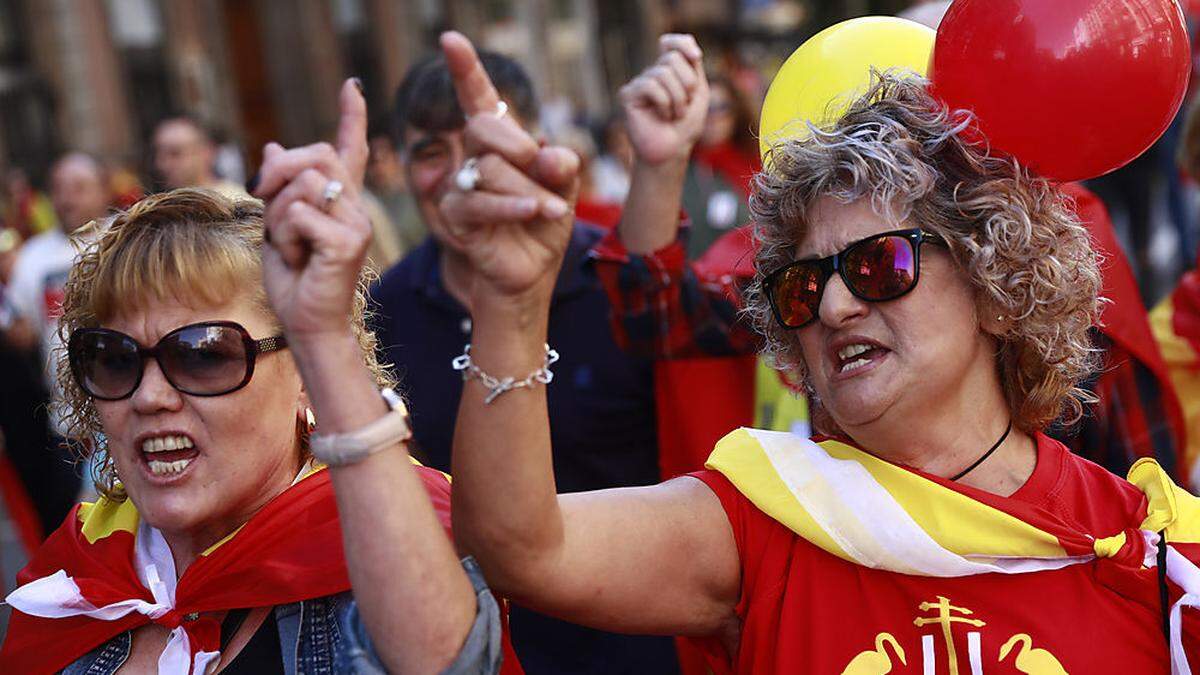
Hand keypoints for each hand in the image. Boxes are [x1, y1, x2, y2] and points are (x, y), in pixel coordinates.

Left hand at [252, 79, 371, 340]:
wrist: (306, 323)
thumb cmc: (294, 281)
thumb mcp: (277, 227)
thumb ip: (279, 189)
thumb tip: (271, 147)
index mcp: (340, 202)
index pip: (349, 149)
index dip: (351, 116)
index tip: (352, 86)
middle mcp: (355, 208)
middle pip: (315, 155)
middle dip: (278, 171)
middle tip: (260, 195)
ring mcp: (356, 223)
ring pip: (302, 185)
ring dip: (277, 214)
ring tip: (287, 245)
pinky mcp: (348, 242)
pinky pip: (299, 214)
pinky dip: (285, 236)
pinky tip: (297, 258)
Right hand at [437, 32, 579, 302]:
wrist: (532, 271)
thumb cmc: (545, 224)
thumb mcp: (565, 189)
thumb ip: (561, 166)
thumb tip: (547, 154)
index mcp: (502, 143)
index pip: (479, 99)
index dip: (465, 70)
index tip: (451, 40)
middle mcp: (476, 157)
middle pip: (482, 127)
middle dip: (517, 144)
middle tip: (544, 168)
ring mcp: (462, 186)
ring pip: (489, 169)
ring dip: (529, 190)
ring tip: (552, 210)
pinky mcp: (458, 217)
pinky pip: (480, 202)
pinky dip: (513, 205)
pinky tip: (536, 211)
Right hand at [619, 34, 708, 165]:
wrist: (672, 151)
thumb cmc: (686, 125)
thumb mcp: (698, 91)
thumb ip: (693, 66)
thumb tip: (688, 43)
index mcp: (669, 72)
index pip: (671, 44)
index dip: (682, 44)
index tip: (697, 58)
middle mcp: (652, 74)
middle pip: (672, 58)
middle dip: (687, 84)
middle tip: (685, 106)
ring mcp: (640, 84)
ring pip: (663, 73)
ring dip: (678, 98)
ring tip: (675, 115)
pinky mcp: (628, 95)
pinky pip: (651, 86)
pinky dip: (664, 103)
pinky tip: (661, 117)